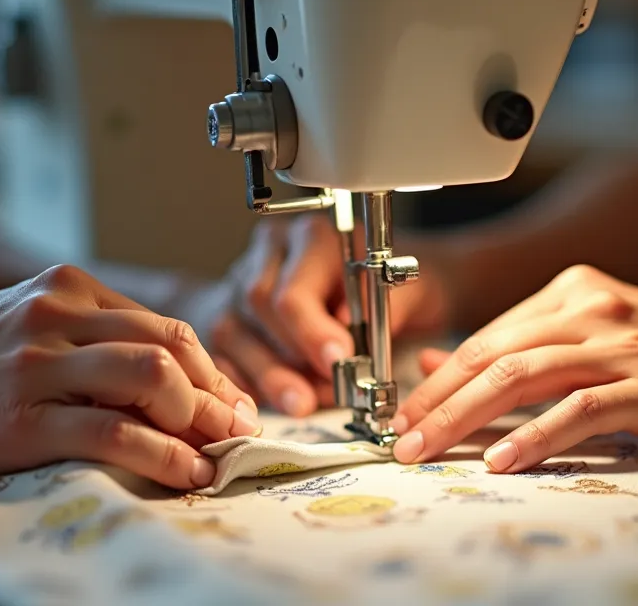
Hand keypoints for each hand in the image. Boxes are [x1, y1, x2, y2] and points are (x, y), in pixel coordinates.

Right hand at [0, 265, 261, 489]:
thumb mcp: (28, 328)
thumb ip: (93, 342)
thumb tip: (172, 385)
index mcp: (68, 288)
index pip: (166, 327)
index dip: (213, 373)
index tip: (234, 407)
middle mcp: (58, 314)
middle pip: (172, 347)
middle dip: (219, 396)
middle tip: (238, 433)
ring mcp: (38, 364)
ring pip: (153, 376)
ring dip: (198, 419)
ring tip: (214, 453)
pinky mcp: (20, 417)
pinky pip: (115, 432)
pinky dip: (163, 455)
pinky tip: (185, 472)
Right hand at [200, 214, 447, 415]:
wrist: (374, 289)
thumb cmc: (393, 288)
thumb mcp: (413, 287)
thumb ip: (392, 304)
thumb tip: (356, 329)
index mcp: (311, 236)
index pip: (295, 287)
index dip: (313, 332)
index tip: (339, 362)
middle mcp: (269, 253)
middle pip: (258, 306)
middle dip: (292, 357)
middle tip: (326, 391)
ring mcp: (239, 284)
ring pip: (234, 333)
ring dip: (272, 376)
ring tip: (305, 402)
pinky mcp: (228, 317)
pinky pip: (224, 354)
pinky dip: (251, 381)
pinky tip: (281, 397)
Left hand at [391, 265, 637, 471]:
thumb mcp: (591, 338)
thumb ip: (517, 347)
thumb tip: (432, 361)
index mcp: (574, 290)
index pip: (487, 336)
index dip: (436, 377)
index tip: (402, 413)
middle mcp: (594, 308)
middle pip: (494, 354)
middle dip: (437, 399)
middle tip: (401, 437)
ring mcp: (625, 345)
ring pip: (522, 376)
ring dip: (466, 417)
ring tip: (429, 449)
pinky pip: (579, 410)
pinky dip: (534, 436)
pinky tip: (502, 459)